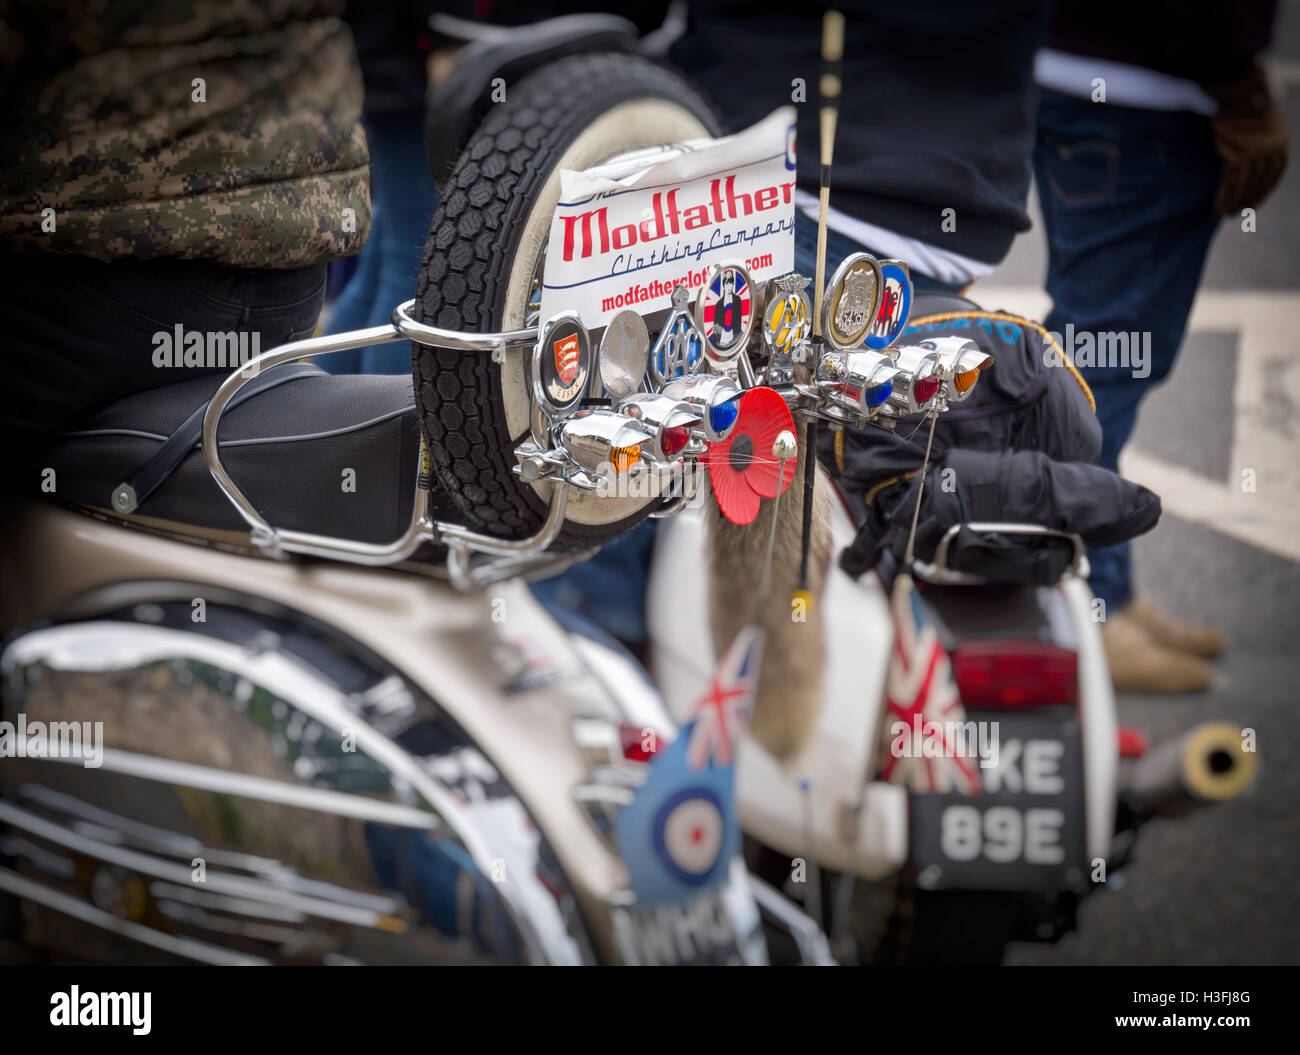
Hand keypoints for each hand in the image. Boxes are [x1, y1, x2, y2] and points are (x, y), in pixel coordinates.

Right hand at [1206, 66, 1288, 215]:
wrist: (1234, 89)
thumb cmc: (1241, 101)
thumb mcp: (1257, 121)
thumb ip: (1258, 139)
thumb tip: (1247, 158)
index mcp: (1281, 141)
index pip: (1275, 173)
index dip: (1264, 190)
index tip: (1255, 202)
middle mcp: (1273, 150)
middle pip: (1261, 182)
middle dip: (1250, 199)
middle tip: (1238, 213)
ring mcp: (1258, 154)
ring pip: (1246, 186)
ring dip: (1235, 202)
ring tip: (1226, 213)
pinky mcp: (1241, 157)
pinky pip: (1232, 183)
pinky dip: (1225, 197)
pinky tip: (1219, 206)